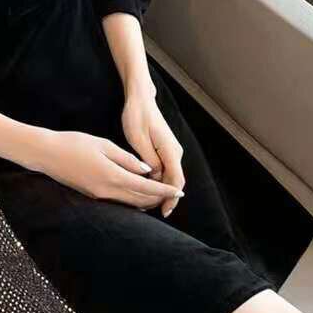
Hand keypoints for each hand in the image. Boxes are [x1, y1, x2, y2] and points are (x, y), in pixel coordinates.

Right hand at [36, 130, 180, 209]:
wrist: (46, 154)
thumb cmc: (74, 144)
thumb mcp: (103, 145)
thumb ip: (127, 159)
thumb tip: (146, 170)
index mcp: (113, 176)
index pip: (146, 187)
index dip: (164, 190)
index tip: (179, 191)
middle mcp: (107, 191)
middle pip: (140, 199)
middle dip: (159, 198)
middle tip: (173, 193)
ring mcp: (99, 196)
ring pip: (130, 203)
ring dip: (146, 200)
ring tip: (159, 195)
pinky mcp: (92, 195)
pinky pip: (118, 201)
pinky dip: (132, 199)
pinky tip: (137, 194)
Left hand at [121, 87, 185, 217]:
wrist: (141, 99)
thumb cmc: (137, 116)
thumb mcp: (138, 139)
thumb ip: (148, 160)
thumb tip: (154, 177)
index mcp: (170, 150)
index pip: (175, 180)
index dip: (170, 197)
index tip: (164, 211)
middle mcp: (175, 151)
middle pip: (175, 180)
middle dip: (167, 197)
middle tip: (156, 212)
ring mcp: (172, 150)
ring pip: (170, 175)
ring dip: (162, 189)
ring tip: (151, 204)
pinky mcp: (166, 149)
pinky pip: (166, 168)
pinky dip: (159, 179)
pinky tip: (149, 187)